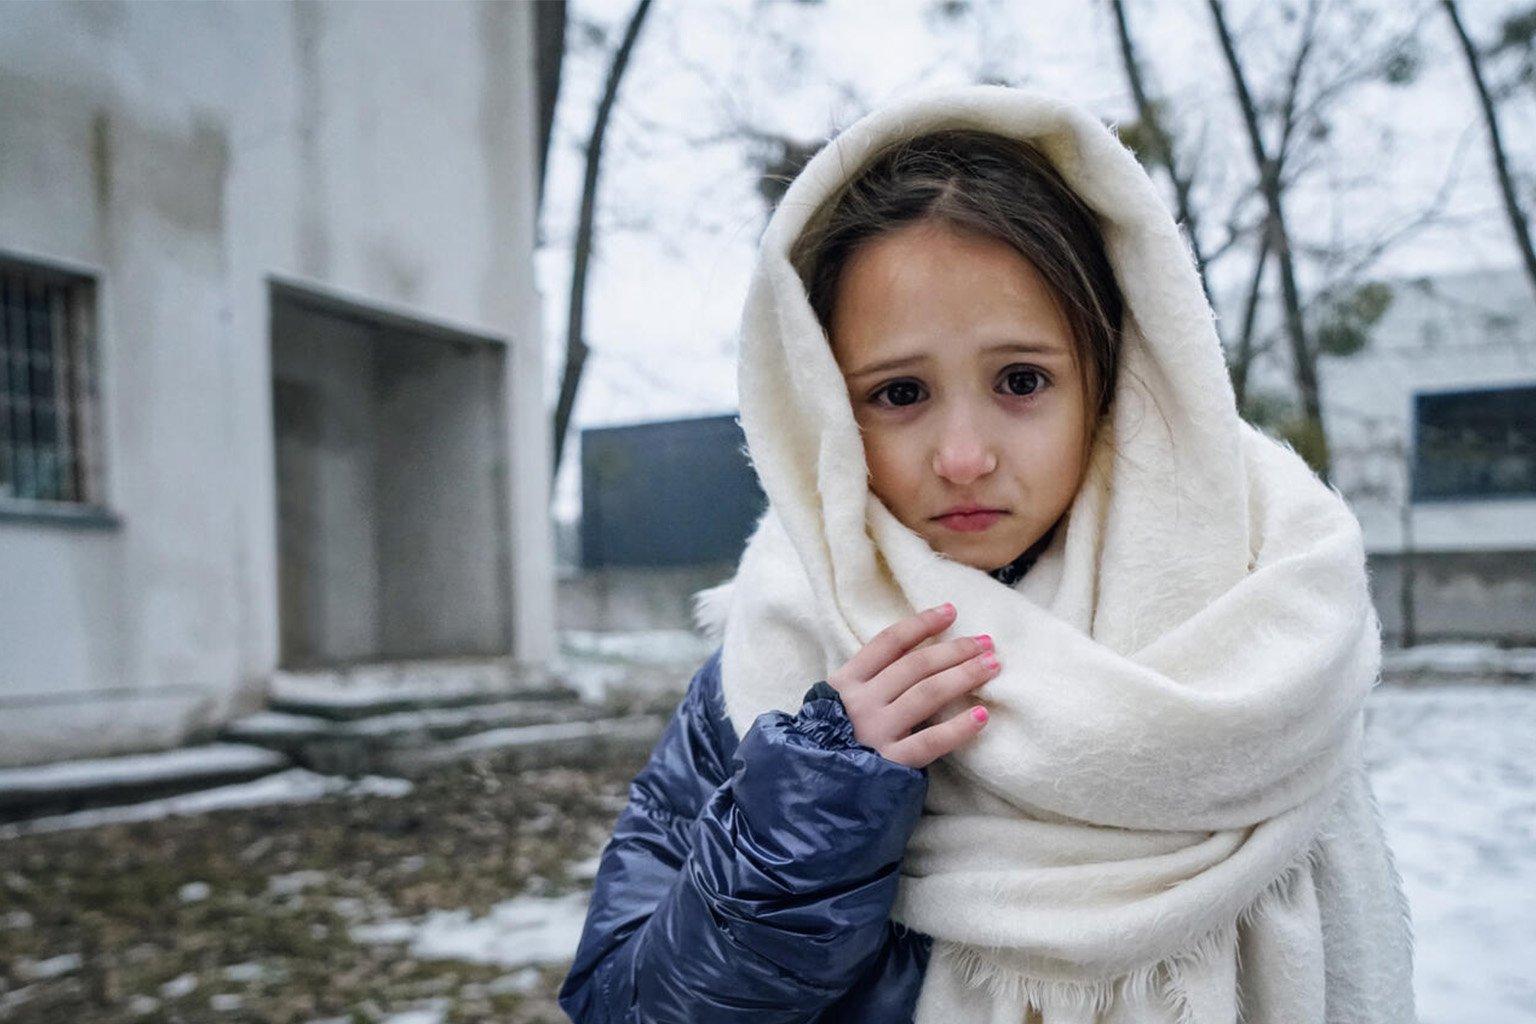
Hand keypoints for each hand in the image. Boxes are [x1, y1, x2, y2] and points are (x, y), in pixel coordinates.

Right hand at [827, 602, 995, 768]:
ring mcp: (876, 731)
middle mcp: (862, 702)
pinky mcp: (891, 762)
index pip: (889, 642)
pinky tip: (982, 716)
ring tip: (991, 666)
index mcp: (847, 681)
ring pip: (927, 694)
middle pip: (915, 665)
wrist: (817, 790)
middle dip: (954, 650)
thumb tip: (919, 653)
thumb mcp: (839, 702)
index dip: (922, 623)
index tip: (951, 611)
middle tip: (986, 642)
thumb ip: (869, 680)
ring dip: (963, 676)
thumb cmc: (833, 740)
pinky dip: (958, 727)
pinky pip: (931, 741)